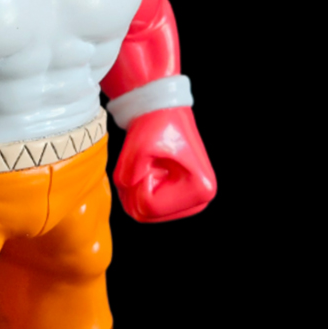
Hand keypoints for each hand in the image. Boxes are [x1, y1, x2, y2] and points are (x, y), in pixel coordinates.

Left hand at [113, 107, 216, 222]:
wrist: (162, 112)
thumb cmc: (156, 125)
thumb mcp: (139, 147)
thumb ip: (127, 174)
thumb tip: (126, 189)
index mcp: (201, 189)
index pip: (151, 207)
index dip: (139, 184)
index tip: (150, 162)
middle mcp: (200, 201)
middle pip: (147, 215)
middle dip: (135, 190)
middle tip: (144, 164)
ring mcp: (190, 203)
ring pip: (143, 214)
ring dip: (134, 190)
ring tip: (145, 166)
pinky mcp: (179, 202)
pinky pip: (144, 209)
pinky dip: (136, 192)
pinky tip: (144, 172)